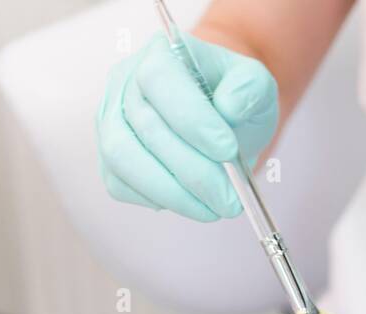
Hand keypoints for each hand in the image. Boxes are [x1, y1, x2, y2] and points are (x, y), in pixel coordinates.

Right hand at [96, 31, 277, 221]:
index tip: (227, 150)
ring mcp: (111, 122)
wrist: (220, 123)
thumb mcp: (256, 85)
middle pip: (146, 127)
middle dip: (193, 171)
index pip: (159, 79)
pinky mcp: (109, 160)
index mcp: (160, 53)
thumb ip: (249, 87)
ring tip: (213, 208)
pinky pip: (121, 186)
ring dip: (173, 192)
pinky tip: (191, 202)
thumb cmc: (234, 101)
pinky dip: (158, 199)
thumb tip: (229, 106)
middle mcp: (125, 83)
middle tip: (230, 199)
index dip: (191, 118)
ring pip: (125, 159)